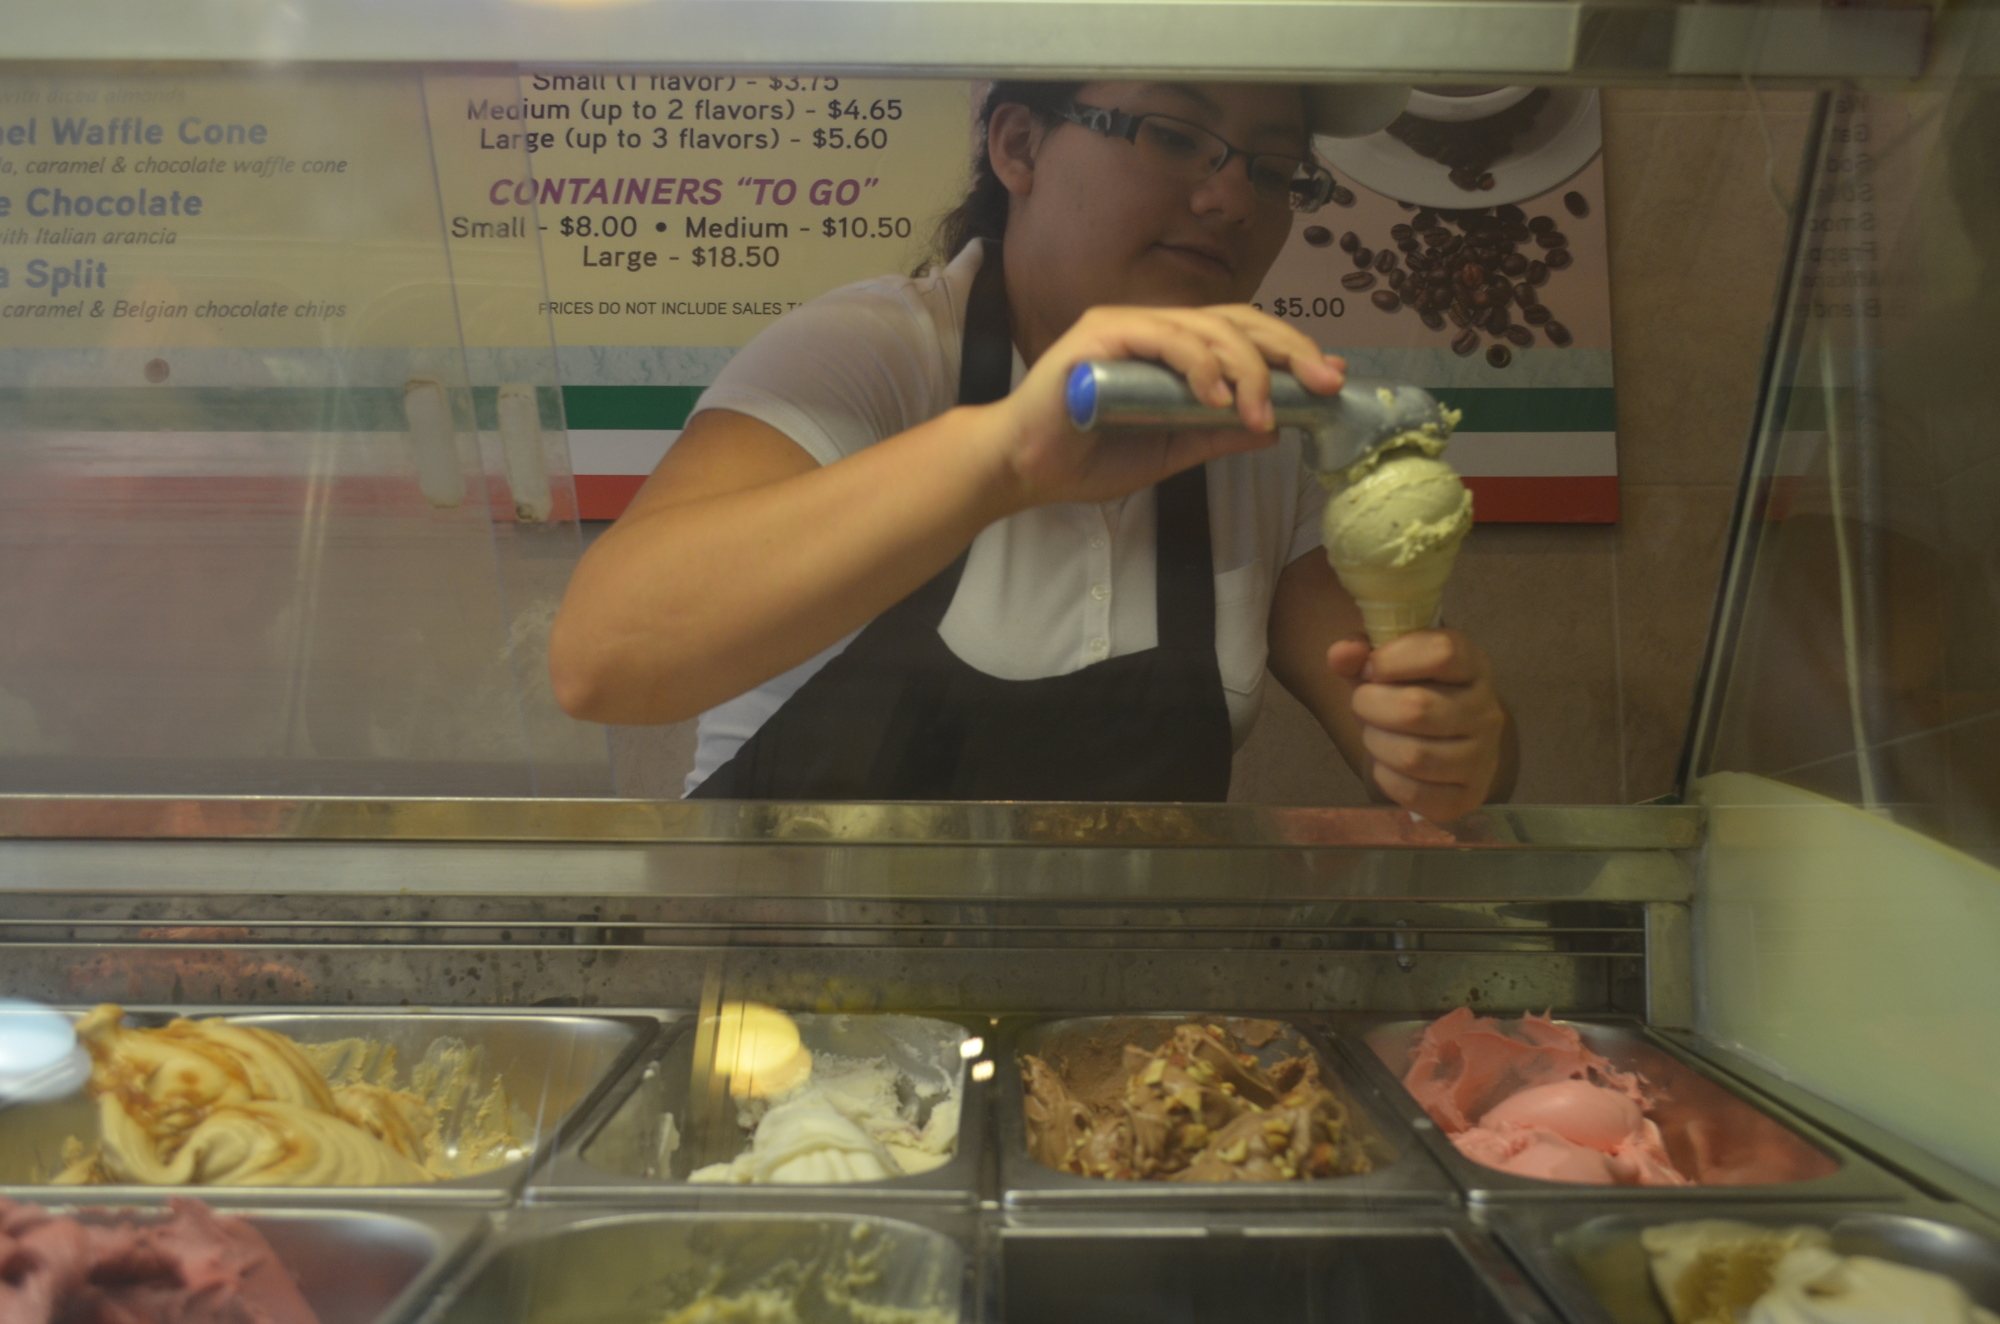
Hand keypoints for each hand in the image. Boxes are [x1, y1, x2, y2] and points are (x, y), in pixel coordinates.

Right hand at [984, 304, 1344, 509]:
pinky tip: (1217, 397)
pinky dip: (1198, 365)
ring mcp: (1126, 326)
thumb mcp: (1169, 450)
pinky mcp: (1099, 336)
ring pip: (1207, 328)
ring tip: (1261, 413)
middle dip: (1288, 352)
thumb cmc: (1087, 456)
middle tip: (1321, 384)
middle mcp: (1153, 325)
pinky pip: (1163, 340)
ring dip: (1245, 370)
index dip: (1290, 352)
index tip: (1330, 379)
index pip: (1243, 335)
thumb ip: (1214, 434)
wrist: (1023, 469)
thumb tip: (1274, 428)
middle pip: (1237, 321)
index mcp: (1171, 347)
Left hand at [1328, 629, 1509, 821]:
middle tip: (1363, 704)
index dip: (1393, 659)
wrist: (1447, 744)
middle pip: (1417, 708)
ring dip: (1376, 743)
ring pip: (1413, 755)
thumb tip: (1341, 654)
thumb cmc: (1413, 693)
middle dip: (1370, 705)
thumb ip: (1360, 653)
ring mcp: (1482, 757)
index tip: (1370, 668)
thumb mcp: (1389, 665)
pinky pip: (1414, 793)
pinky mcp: (1468, 796)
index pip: (1443, 653)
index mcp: (1472, 665)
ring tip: (1374, 734)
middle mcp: (1486, 710)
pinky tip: (1387, 764)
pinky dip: (1387, 779)